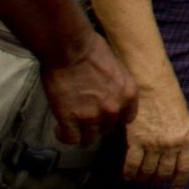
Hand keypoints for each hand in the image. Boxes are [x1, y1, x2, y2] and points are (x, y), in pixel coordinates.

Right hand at [41, 32, 138, 148]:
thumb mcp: (115, 68)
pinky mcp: (70, 120)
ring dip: (80, 132)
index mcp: (129, 93)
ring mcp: (92, 116)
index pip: (127, 118)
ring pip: (89, 139)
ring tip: (70, 124)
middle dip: (96, 124)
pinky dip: (64, 136)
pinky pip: (71, 139)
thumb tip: (107, 94)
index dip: (114, 117)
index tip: (104, 114)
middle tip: (84, 116)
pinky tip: (59, 127)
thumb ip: (114, 87)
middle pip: (107, 129)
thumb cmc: (92, 50)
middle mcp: (114, 108)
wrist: (70, 49)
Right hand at [121, 79, 188, 187]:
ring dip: (142, 178)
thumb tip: (174, 154)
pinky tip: (127, 175)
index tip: (174, 187)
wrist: (152, 84)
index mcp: (186, 138)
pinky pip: (132, 164)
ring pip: (147, 171)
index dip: (179, 180)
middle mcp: (171, 145)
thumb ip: (179, 137)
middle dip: (157, 179)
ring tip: (139, 178)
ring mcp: (153, 144)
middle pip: (163, 172)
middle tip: (151, 180)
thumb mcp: (182, 118)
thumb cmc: (168, 97)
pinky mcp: (136, 141)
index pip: (185, 168)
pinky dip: (129, 173)